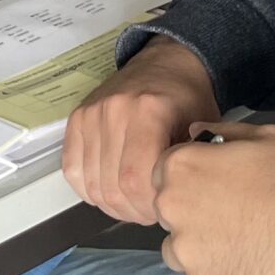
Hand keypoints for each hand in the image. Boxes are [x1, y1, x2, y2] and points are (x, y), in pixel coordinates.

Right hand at [64, 38, 221, 223]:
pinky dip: (89, 190)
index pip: (135, 180)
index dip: (149, 207)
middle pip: (111, 187)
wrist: (166, 64)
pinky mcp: (76, 118)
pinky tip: (111, 189)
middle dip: (133, 211)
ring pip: (91, 184)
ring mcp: (91, 113)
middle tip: (151, 210)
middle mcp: (113, 110)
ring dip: (113, 205)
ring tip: (134, 201)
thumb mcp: (203, 130)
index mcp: (149, 111)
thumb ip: (188, 166)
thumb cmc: (188, 98)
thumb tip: (170, 203)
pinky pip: (72, 170)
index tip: (165, 208)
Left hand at [152, 122, 274, 274]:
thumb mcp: (271, 138)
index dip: (193, 177)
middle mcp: (171, 209)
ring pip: (177, 252)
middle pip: (169, 211)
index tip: (219, 186)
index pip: (166, 169)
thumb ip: (227, 131)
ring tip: (238, 251)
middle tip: (234, 219)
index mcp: (182, 167)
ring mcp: (184, 255)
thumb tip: (195, 131)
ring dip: (198, 251)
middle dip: (192, 213)